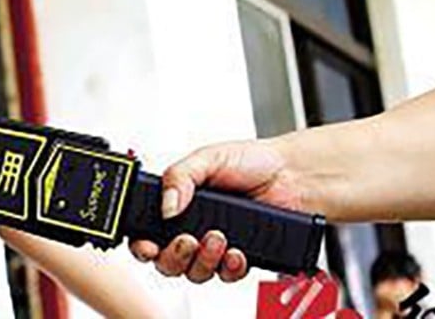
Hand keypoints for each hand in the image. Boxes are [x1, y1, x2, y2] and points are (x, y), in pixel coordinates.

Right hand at [128, 138, 305, 282]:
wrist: (293, 176)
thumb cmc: (251, 162)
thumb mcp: (207, 158)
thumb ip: (179, 176)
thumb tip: (165, 205)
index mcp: (177, 203)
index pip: (147, 230)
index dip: (142, 243)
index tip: (147, 245)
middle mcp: (192, 227)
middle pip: (166, 260)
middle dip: (173, 256)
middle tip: (187, 241)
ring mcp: (214, 246)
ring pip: (194, 272)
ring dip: (203, 261)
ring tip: (219, 238)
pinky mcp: (238, 258)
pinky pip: (226, 275)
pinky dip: (230, 268)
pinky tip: (237, 251)